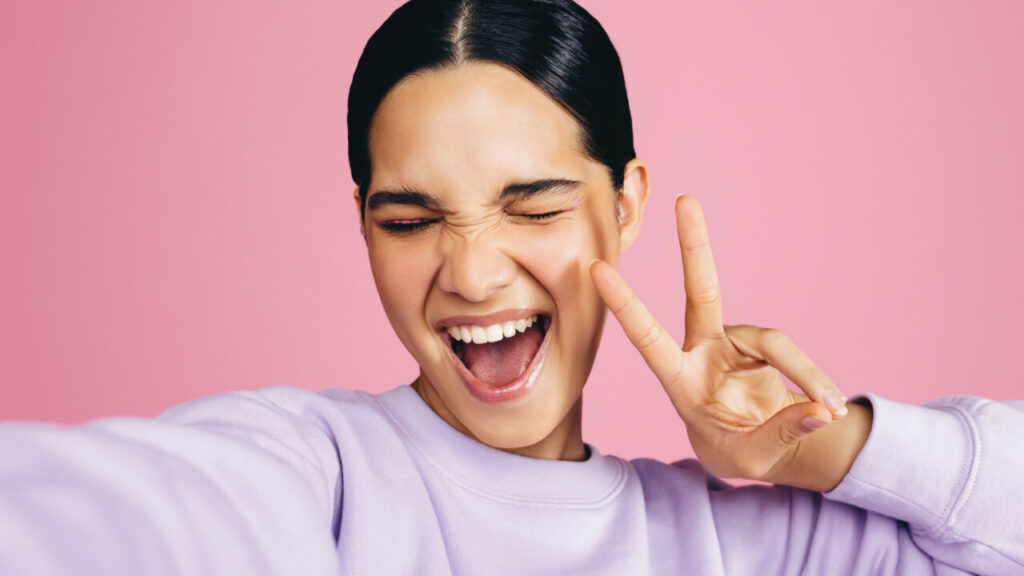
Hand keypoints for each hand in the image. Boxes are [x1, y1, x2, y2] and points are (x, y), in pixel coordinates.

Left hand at [590, 193, 852, 482]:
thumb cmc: (737, 450)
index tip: (596, 270)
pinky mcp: (761, 344)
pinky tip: (829, 406)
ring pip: (774, 341)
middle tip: (686, 199)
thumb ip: (781, 434)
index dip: (625, 304)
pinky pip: (792, 354)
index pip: (646, 338)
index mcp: (679, 382)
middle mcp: (702, 352)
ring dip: (806, 374)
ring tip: (829, 409)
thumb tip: (820, 411)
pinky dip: (813, 378)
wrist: (757, 446)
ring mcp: (732, 343)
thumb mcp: (751, 457)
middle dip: (695, 244)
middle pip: (701, 290)